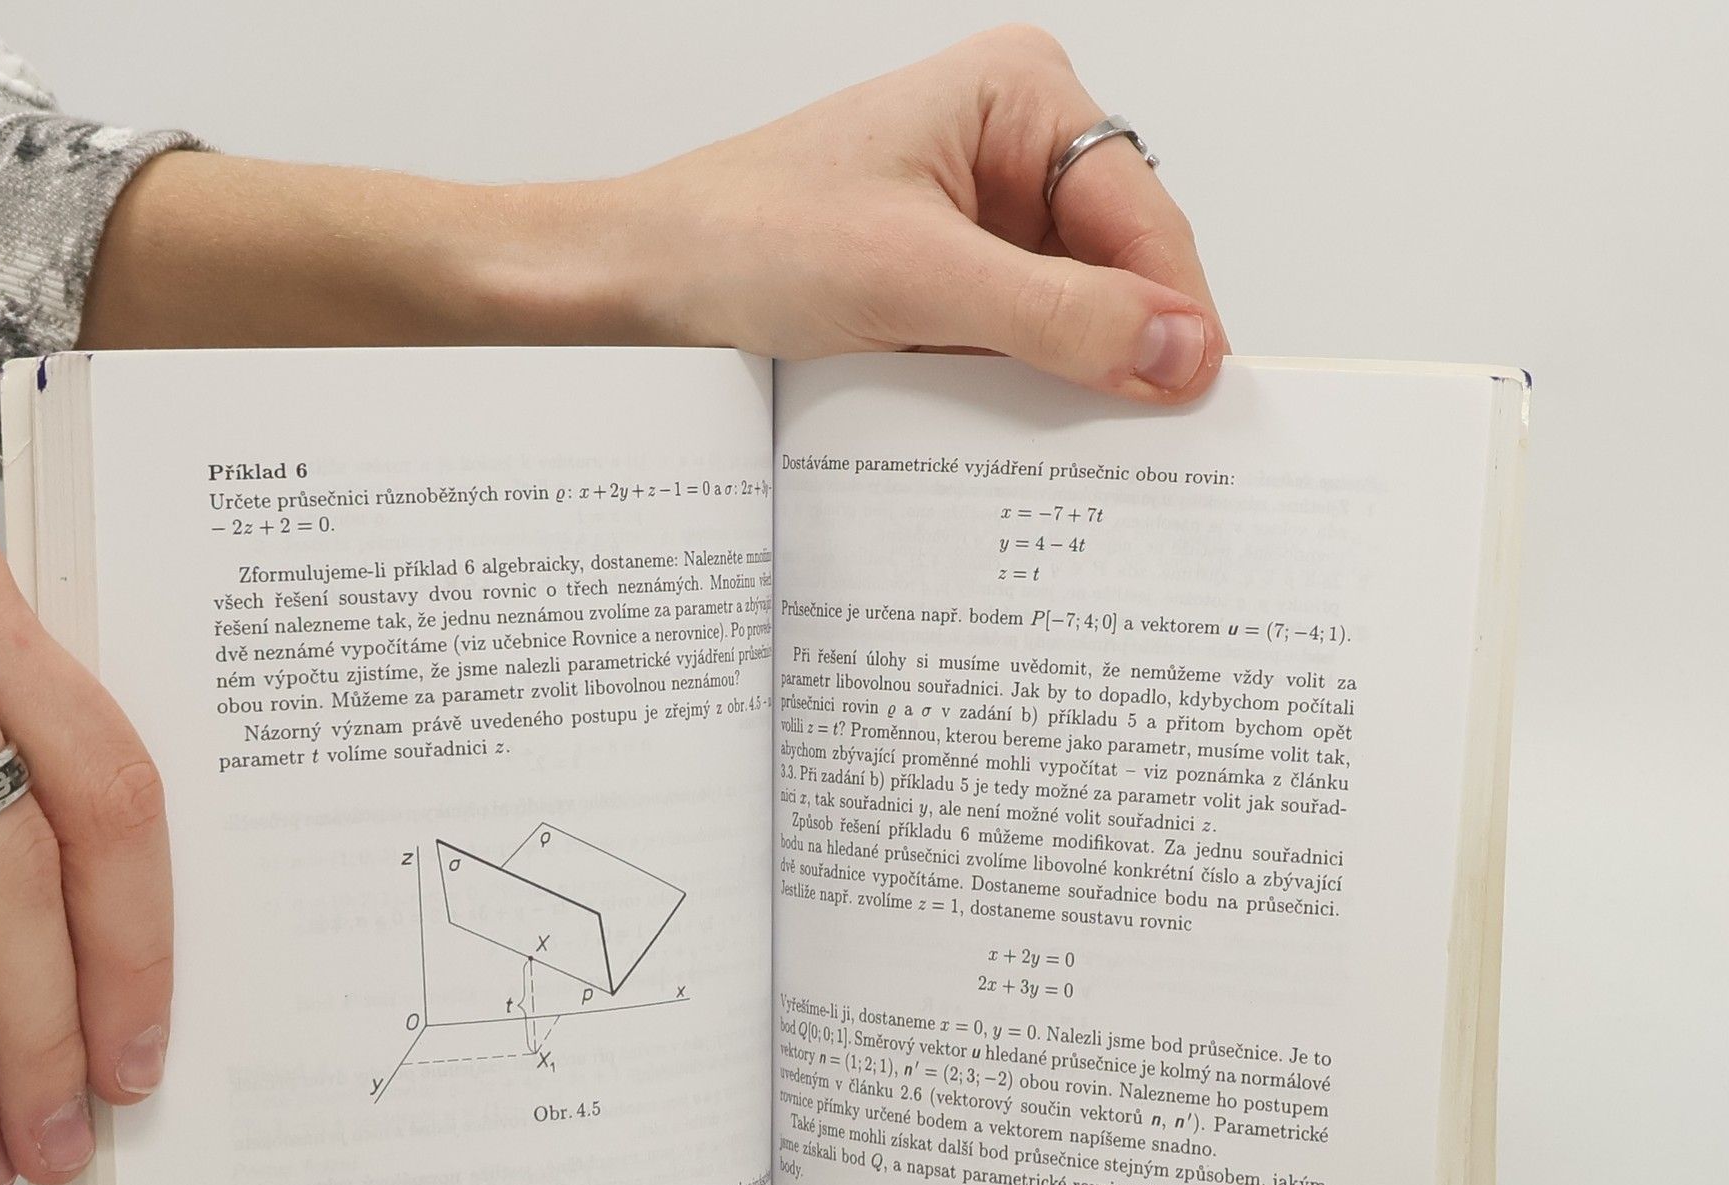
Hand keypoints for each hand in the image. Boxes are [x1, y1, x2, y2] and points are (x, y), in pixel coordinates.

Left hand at [81, 28, 1223, 403]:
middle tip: (1138, 450)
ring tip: (1059, 451)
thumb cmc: (734, 245)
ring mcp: (970, 218)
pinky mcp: (934, 283)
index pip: (1145, 211)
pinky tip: (999, 437)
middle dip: (1121, 352)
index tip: (1200, 404)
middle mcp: (1004, 145)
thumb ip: (1060, 319)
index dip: (1176, 312)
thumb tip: (1186, 355)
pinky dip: (1010, 393)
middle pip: (1117, 264)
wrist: (623, 289)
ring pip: (1066, 315)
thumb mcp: (915, 282)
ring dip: (1061, 382)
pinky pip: (1009, 344)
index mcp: (1016, 94)